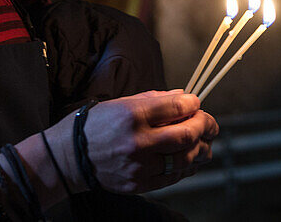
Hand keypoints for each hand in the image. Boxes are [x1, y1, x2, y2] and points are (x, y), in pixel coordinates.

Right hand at [82, 90, 218, 192]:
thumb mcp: (123, 102)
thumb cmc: (97, 124)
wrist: (70, 156)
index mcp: (134, 115)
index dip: (194, 104)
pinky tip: (191, 159)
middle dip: (206, 126)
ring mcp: (140, 166)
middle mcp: (138, 141)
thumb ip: (156, 100)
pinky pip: (173, 177)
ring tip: (205, 143)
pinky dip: (187, 167)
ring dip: (201, 149)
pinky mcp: (139, 184)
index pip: (178, 107)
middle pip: (187, 134)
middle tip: (210, 124)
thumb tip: (184, 97)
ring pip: (185, 159)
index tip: (197, 102)